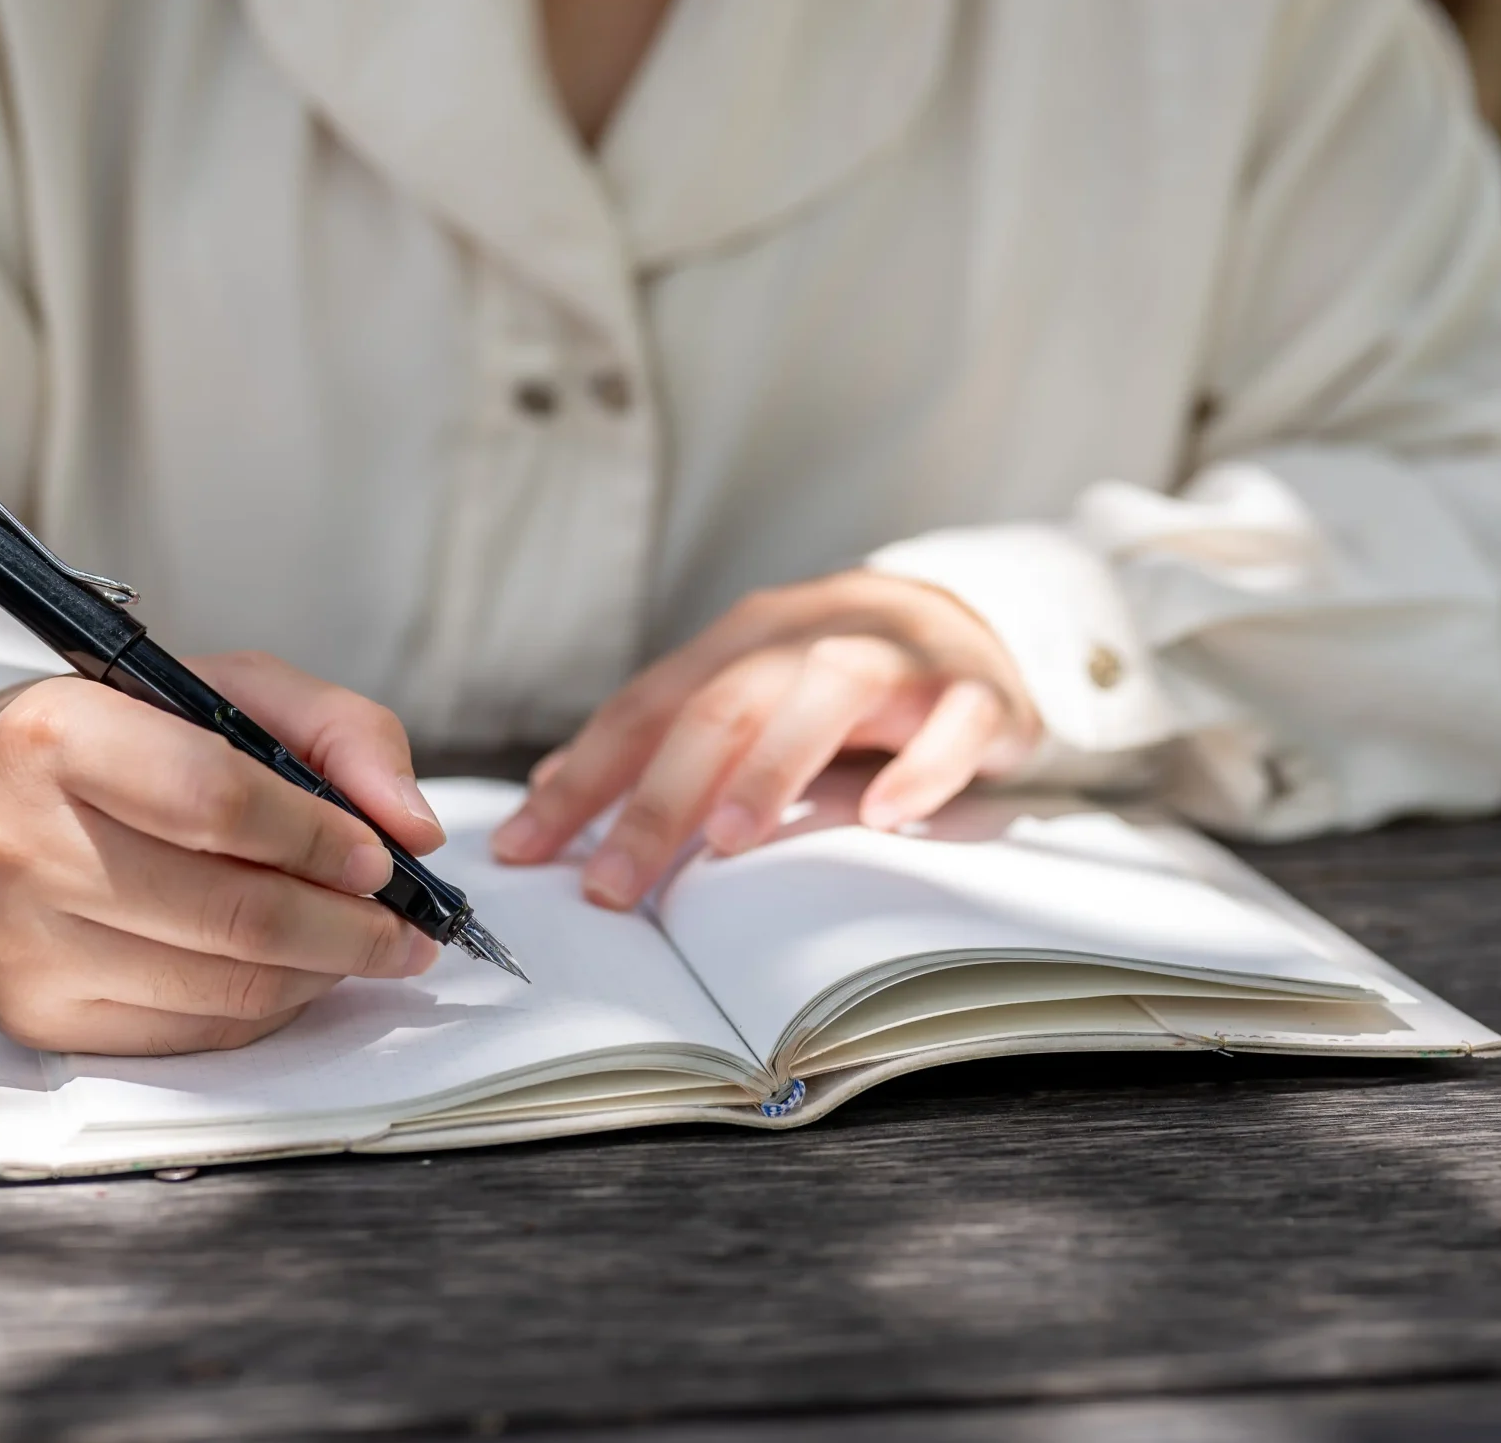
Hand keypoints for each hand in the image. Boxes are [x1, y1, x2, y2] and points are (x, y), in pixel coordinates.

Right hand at [0, 653, 443, 1054]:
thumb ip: (335, 731)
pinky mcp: (38, 1018)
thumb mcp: (218, 692)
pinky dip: (270, 1006)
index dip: (318, 837)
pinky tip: (294, 972)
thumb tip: (413, 826)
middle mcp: (22, 843)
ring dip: (324, 972)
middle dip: (350, 927)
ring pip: (227, 986)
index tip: (384, 857)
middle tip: (406, 924)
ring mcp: (24, 945)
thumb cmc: (111, 744)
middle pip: (235, 913)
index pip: (217, 800)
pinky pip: (196, 1031)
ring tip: (365, 944)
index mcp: (57, 736)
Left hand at [489, 571, 1038, 907]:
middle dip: (659, 796)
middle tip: (611, 883)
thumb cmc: (834, 680)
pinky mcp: (977, 693)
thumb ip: (655, 740)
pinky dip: (920, 767)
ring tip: (729, 838)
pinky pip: (953, 723)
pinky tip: (886, 817)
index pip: (645, 710)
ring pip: (828, 694)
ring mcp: (897, 660)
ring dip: (774, 765)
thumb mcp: (743, 693)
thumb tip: (548, 788)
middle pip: (722, 707)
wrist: (973, 617)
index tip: (523, 851)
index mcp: (738, 644)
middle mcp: (808, 639)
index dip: (580, 780)